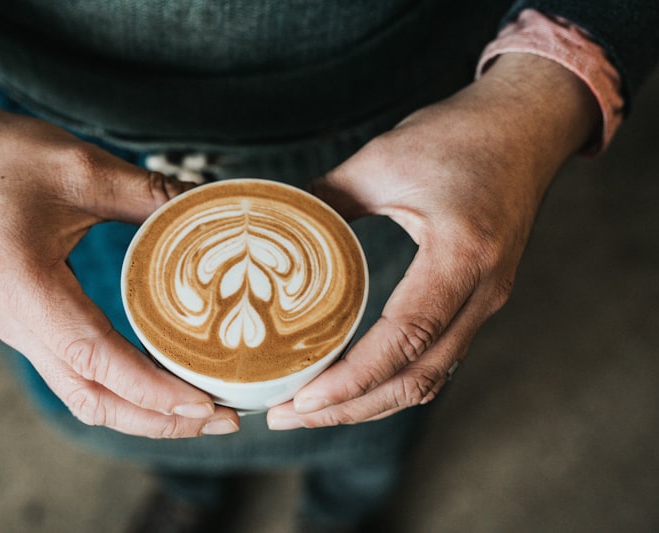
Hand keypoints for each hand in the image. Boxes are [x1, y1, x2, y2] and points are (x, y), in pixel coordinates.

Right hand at [0, 31, 239, 437]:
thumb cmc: (2, 156)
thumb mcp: (83, 168)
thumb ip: (150, 194)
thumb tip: (213, 207)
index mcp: (25, 289)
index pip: (96, 360)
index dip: (152, 391)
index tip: (205, 405)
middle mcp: (17, 323)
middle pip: (92, 398)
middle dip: (159, 419)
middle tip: (222, 419)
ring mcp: (19, 328)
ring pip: (84, 395)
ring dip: (142, 412)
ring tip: (200, 411)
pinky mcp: (28, 322)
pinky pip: (77, 374)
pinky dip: (123, 391)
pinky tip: (161, 381)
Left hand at [268, 53, 598, 428]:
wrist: (527, 124)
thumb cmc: (462, 135)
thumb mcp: (383, 159)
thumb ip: (326, 198)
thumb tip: (273, 226)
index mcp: (462, 256)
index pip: (406, 338)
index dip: (352, 378)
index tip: (302, 399)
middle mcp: (483, 291)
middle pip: (417, 377)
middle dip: (350, 407)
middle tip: (288, 415)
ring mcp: (486, 301)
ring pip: (429, 377)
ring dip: (370, 402)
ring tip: (312, 409)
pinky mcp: (478, 300)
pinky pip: (437, 358)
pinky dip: (393, 381)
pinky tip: (354, 382)